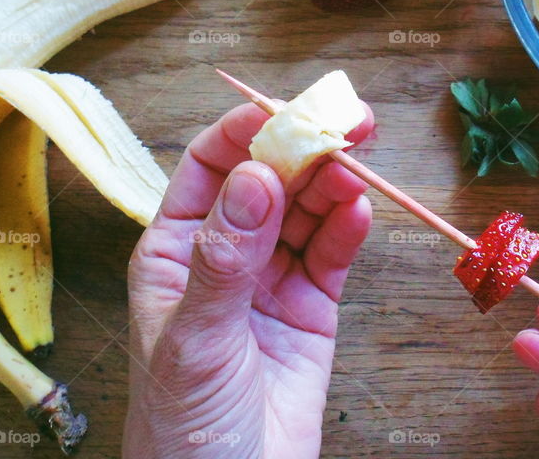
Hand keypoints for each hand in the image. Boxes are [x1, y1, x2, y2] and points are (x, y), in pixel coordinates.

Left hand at [122, 101, 373, 457]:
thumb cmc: (184, 428)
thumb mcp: (195, 339)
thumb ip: (225, 259)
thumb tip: (254, 179)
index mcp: (177, 250)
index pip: (210, 169)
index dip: (245, 133)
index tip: (284, 110)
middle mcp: (226, 254)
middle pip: (269, 181)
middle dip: (303, 150)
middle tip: (345, 123)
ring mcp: (272, 279)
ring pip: (306, 212)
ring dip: (332, 184)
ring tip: (357, 164)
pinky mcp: (313, 307)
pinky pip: (333, 254)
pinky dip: (349, 229)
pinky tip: (361, 210)